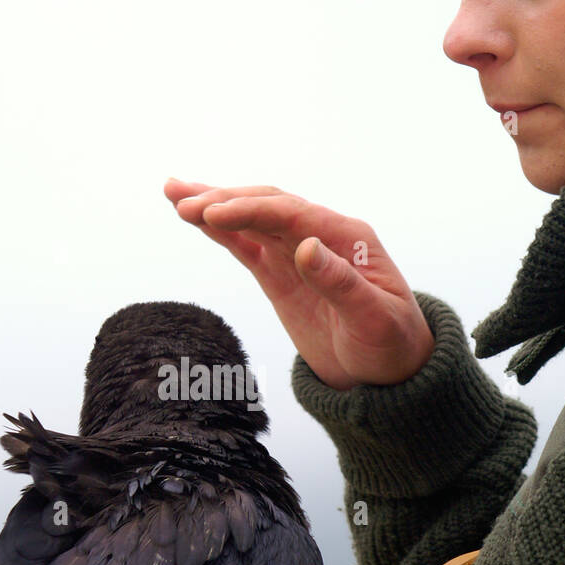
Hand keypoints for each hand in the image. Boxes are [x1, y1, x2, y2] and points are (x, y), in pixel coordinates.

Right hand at [164, 179, 434, 388]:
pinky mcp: (283, 275)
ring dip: (214, 206)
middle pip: (266, 207)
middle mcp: (322, 236)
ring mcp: (298, 254)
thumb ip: (340, 283)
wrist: (391, 372)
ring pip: (252, 221)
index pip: (291, 213)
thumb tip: (306, 247)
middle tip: (181, 201)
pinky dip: (220, 232)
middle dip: (224, 201)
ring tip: (173, 193)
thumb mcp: (373, 318)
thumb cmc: (392, 345)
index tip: (212, 214)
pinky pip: (247, 247)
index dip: (250, 209)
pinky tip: (194, 219)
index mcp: (347, 237)